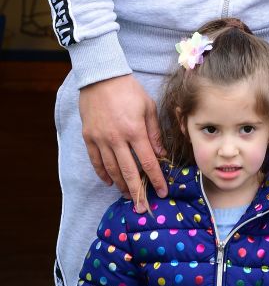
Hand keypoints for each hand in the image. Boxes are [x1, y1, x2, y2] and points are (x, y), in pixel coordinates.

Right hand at [79, 74, 166, 210]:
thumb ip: (154, 132)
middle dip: (138, 191)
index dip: (156, 178)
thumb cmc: (129, 90)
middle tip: (143, 206)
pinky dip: (102, 174)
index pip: (148, 161)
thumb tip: (161, 154)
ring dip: (121, 185)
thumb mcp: (148, 107)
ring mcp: (101, 139)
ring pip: (111, 170)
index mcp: (135, 130)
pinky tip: (110, 181)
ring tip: (129, 195)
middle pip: (129, 172)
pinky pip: (96, 161)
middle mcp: (117, 139)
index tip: (162, 191)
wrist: (101, 78)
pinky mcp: (89, 138)